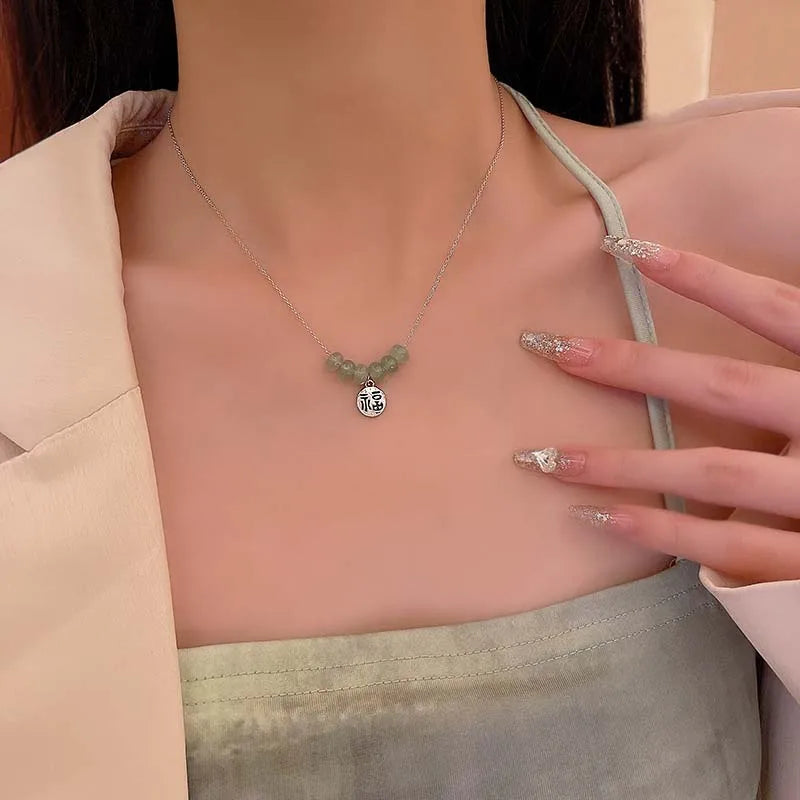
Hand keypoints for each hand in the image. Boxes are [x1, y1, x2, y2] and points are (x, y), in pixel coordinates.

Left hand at [514, 236, 799, 584]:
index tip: (625, 247)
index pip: (778, 310)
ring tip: (543, 456)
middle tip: (550, 348)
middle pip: (722, 387)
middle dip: (632, 367)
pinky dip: (660, 533)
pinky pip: (729, 549)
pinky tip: (595, 519)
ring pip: (709, 475)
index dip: (703, 277)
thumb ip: (799, 340)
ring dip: (620, 464)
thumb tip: (769, 303)